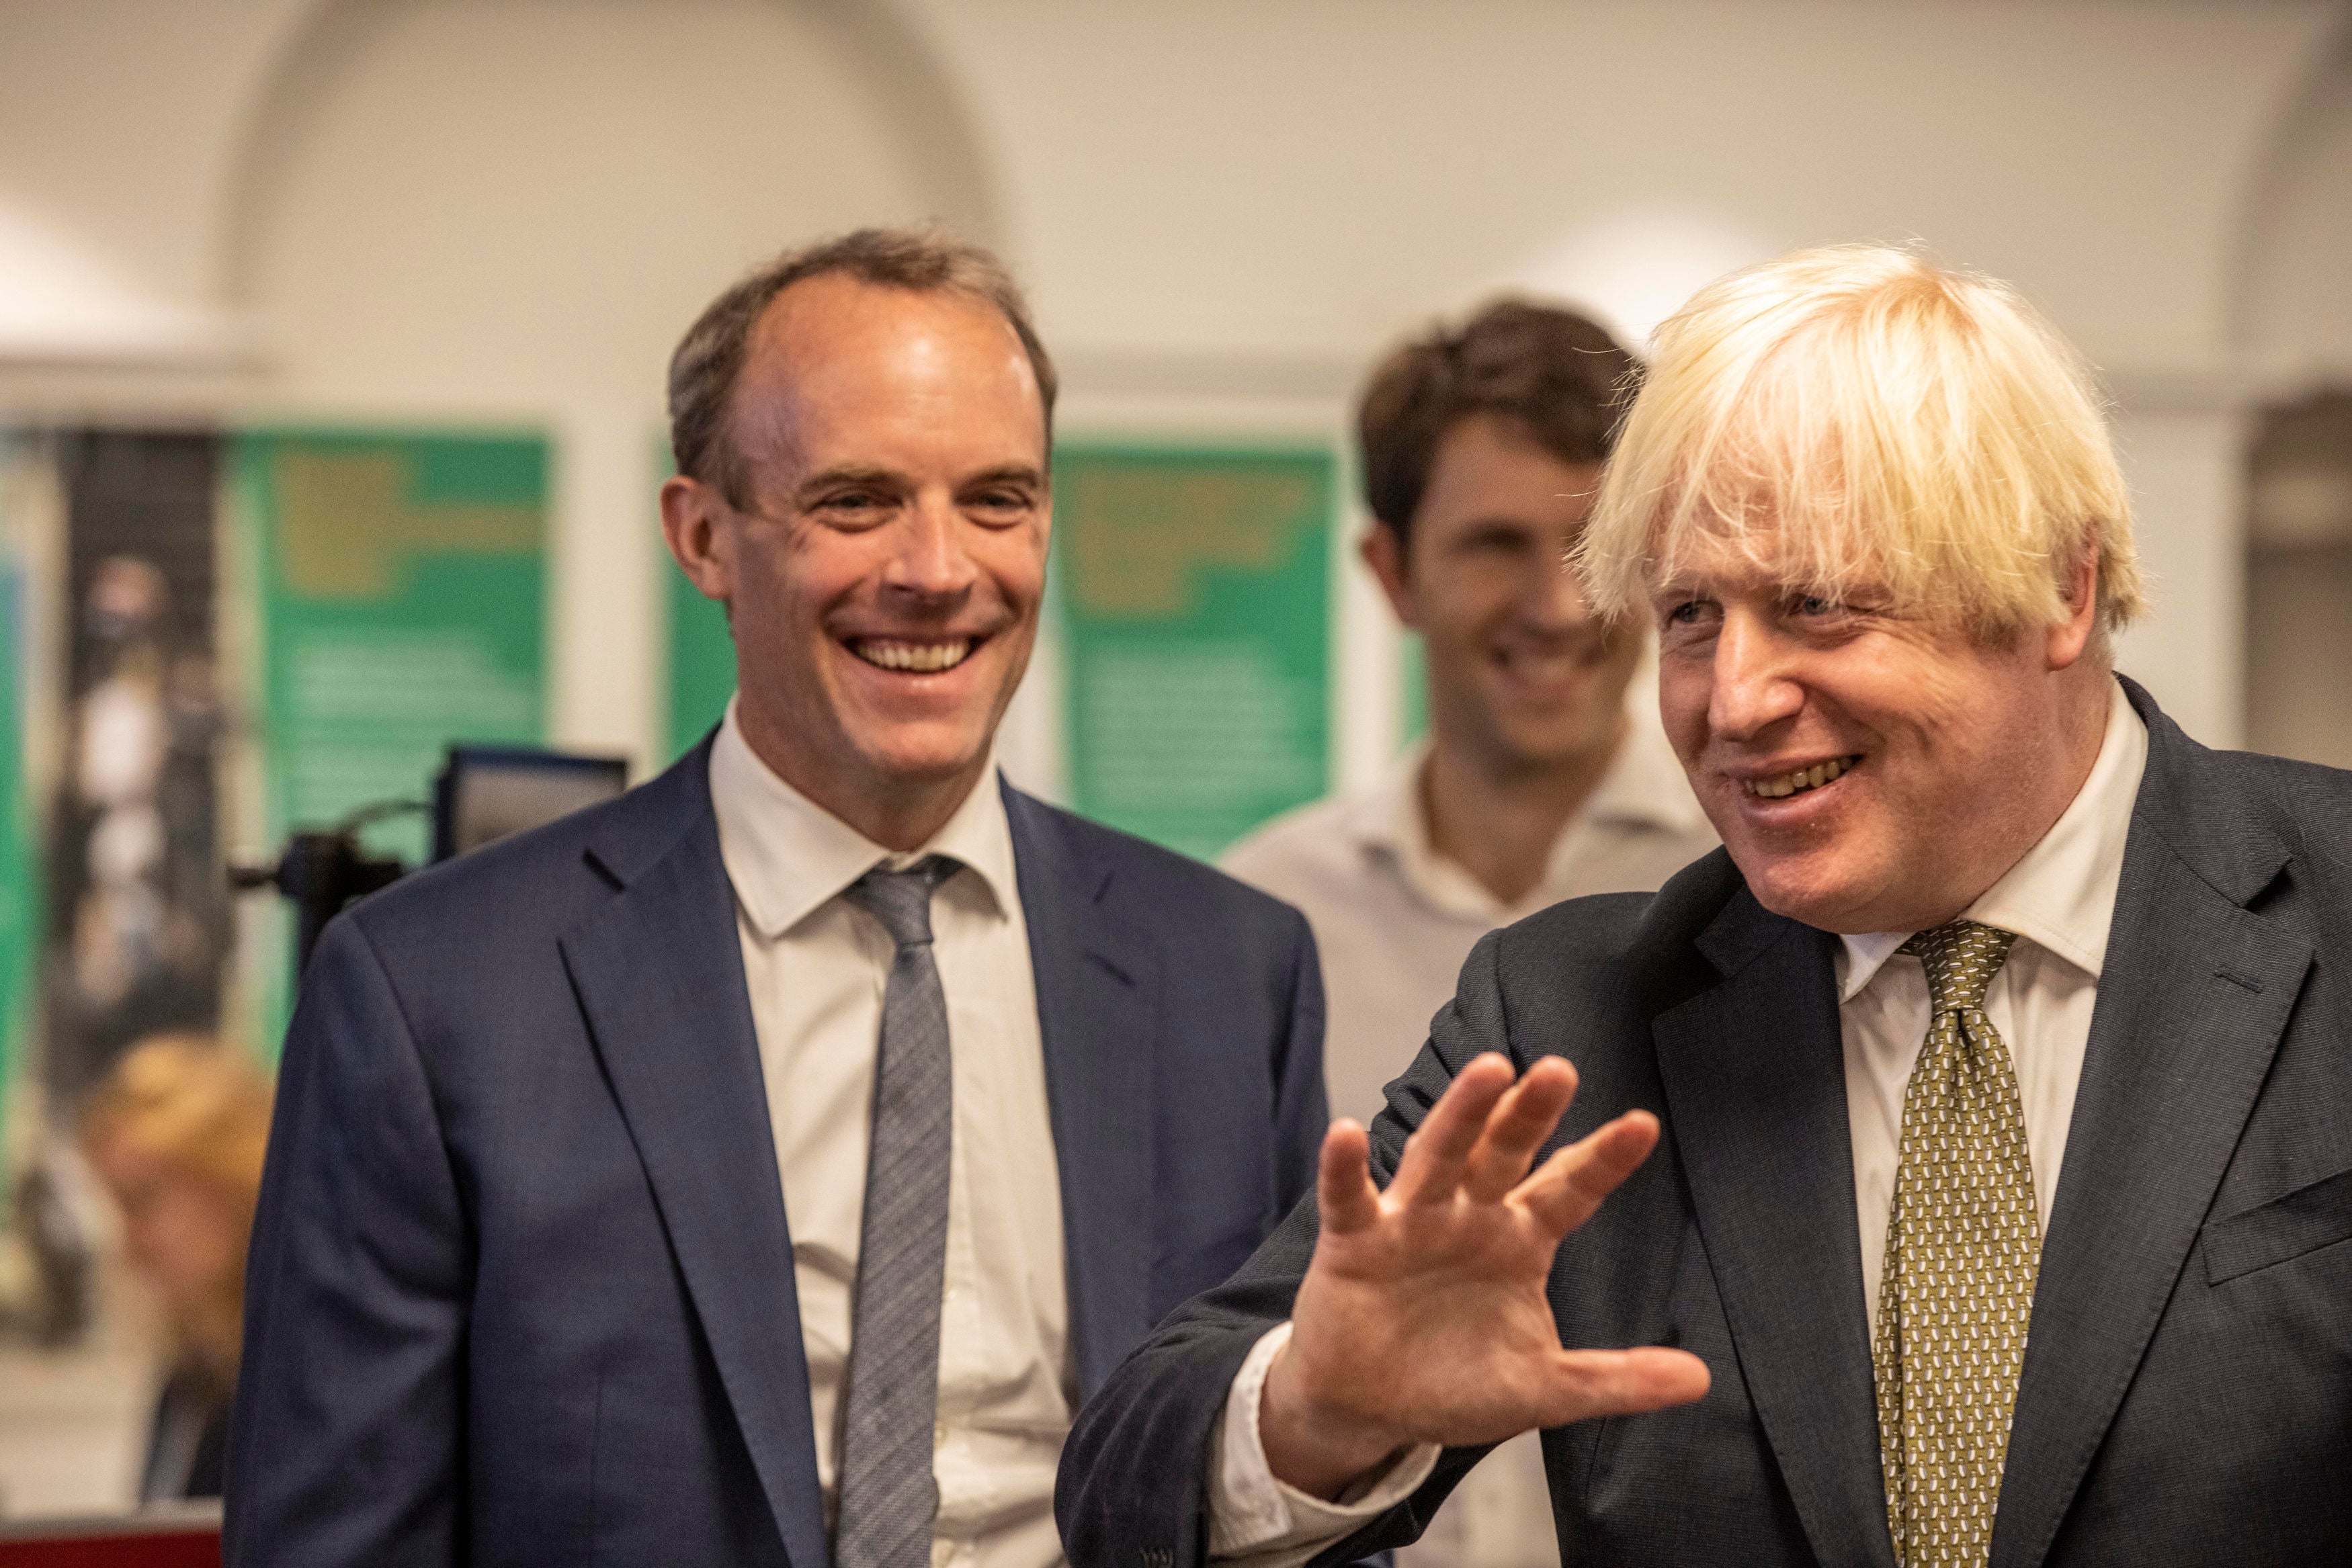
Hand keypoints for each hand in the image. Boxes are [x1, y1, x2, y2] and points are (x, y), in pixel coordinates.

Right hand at [1259, 1053, 1709, 1498]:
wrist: (1369, 1408)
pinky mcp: (1354, 1240)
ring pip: (1438, 1156)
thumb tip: (1702, 1380)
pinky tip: (1346, 1132)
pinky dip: (1344, 1166)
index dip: (1603, 1160)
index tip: (1643, 1125)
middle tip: (1560, 1069)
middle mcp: (1470, 1215)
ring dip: (1461, 1114)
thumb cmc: (1456, 1384)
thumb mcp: (1543, 1388)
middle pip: (1505, 1153)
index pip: (1570, 1190)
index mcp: (1521, 1239)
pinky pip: (1349, 1197)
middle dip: (1530, 1113)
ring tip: (1488, 1071)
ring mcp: (1411, 1220)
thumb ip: (1615, 1379)